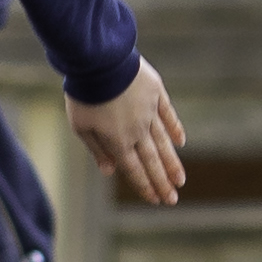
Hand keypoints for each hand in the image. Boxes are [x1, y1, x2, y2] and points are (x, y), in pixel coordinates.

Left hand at [69, 60, 186, 206]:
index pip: (133, 169)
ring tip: (181, 180)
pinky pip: (168, 115)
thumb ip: (97, 150)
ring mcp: (149, 111)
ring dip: (172, 163)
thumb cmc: (83, 94)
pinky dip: (175, 129)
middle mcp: (137, 130)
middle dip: (162, 182)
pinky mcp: (156, 93)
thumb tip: (111, 172)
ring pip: (164, 142)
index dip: (144, 186)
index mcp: (118, 140)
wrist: (99, 60)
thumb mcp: (81, 126)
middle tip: (173, 200)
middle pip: (152, 161)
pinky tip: (180, 143)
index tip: (155, 200)